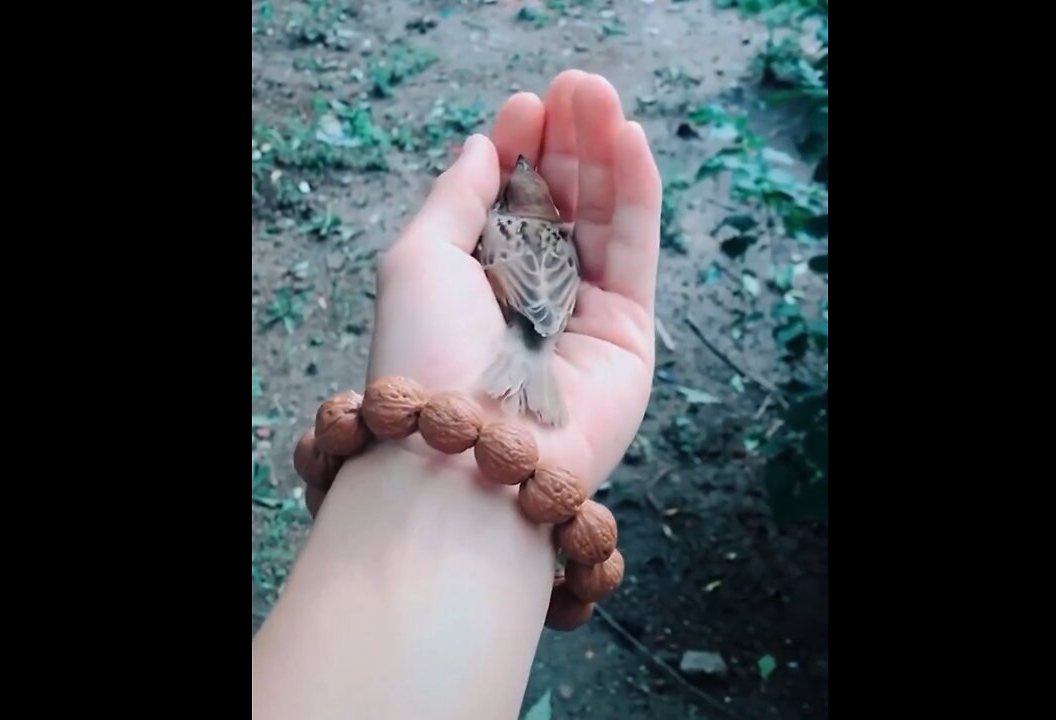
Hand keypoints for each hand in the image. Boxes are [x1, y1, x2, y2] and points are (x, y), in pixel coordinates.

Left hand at [368, 71, 662, 490]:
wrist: (465, 451)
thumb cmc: (425, 355)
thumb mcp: (418, 258)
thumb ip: (456, 198)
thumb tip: (481, 145)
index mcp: (474, 284)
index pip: (507, 204)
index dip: (519, 150)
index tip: (527, 103)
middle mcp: (529, 300)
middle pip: (559, 206)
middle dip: (567, 143)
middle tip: (576, 85)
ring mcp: (580, 316)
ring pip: (600, 220)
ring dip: (604, 155)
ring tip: (601, 96)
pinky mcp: (627, 334)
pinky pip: (635, 251)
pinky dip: (637, 195)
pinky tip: (631, 142)